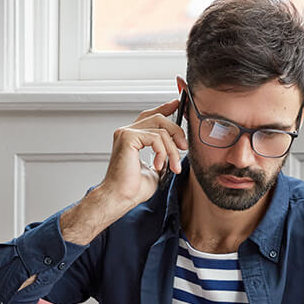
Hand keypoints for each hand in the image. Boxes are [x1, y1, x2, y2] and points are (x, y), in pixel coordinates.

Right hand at [60, 99, 187, 245]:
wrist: (120, 198)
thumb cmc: (132, 189)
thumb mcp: (155, 169)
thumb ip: (163, 155)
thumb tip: (176, 149)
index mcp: (132, 138)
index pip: (150, 116)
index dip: (165, 108)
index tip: (178, 105)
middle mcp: (126, 132)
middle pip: (159, 118)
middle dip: (176, 131)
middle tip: (184, 148)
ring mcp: (126, 133)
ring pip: (161, 129)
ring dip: (172, 150)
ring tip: (173, 167)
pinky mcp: (128, 138)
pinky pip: (156, 137)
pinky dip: (162, 152)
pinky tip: (158, 165)